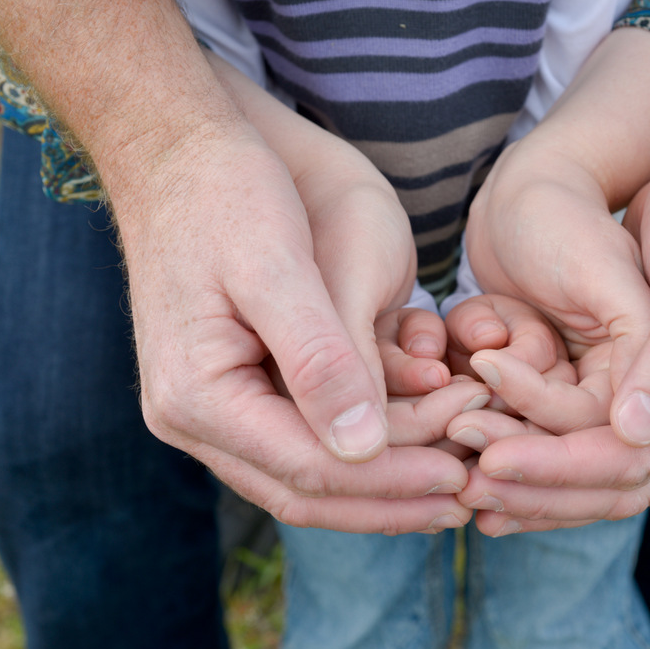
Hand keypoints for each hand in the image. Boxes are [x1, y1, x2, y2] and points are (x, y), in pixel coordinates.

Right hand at [113, 58, 473, 534]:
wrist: (179, 150)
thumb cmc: (225, 190)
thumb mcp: (275, 266)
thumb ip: (318, 359)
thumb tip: (363, 447)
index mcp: (198, 396)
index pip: (307, 468)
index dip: (391, 480)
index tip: (463, 477)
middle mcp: (196, 418)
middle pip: (306, 490)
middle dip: (392, 499)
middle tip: (470, 496)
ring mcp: (213, 408)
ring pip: (306, 474)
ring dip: (383, 482)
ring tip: (454, 479)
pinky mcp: (237, 388)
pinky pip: (304, 440)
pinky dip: (363, 447)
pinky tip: (416, 442)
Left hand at [454, 144, 649, 534]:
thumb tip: (635, 432)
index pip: (634, 462)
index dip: (559, 468)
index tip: (490, 463)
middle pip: (612, 484)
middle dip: (537, 489)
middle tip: (465, 487)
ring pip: (596, 476)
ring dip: (532, 485)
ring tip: (467, 485)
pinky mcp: (645, 398)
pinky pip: (589, 444)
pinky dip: (541, 455)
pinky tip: (492, 458)